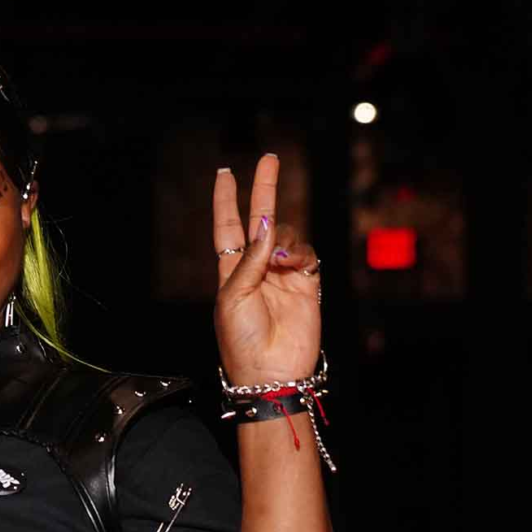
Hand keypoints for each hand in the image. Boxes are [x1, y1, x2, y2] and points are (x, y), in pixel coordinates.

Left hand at [213, 155, 321, 388]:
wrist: (271, 372)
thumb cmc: (242, 341)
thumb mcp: (232, 297)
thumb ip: (248, 258)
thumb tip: (265, 224)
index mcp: (232, 271)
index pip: (228, 228)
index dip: (225, 201)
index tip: (224, 175)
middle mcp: (258, 269)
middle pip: (261, 220)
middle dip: (264, 189)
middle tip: (269, 159)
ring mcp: (283, 275)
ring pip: (288, 236)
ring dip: (284, 240)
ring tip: (279, 262)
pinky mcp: (306, 284)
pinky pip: (306, 253)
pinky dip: (300, 252)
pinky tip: (291, 265)